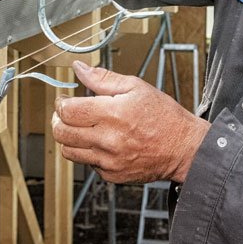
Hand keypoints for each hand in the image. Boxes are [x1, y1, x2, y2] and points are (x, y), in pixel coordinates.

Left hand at [52, 61, 210, 183]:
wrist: (184, 148)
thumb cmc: (163, 116)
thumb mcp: (136, 87)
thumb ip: (103, 78)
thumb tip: (80, 68)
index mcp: (112, 113)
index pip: (68, 111)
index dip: (61, 103)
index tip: (65, 100)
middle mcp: (108, 139)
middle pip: (62, 133)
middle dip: (59, 121)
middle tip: (68, 114)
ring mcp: (109, 160)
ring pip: (69, 152)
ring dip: (69, 138)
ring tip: (81, 128)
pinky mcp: (112, 175)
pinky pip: (88, 164)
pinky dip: (88, 153)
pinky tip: (101, 143)